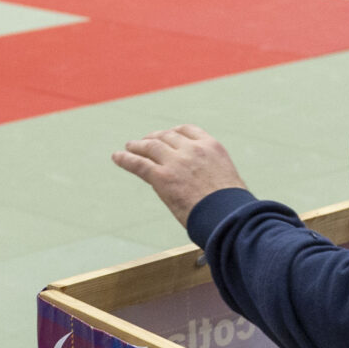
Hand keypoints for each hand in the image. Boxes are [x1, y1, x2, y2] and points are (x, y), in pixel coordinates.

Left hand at [112, 125, 246, 225]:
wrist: (228, 216)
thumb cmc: (232, 207)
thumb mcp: (227, 181)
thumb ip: (213, 175)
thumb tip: (208, 187)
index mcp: (211, 147)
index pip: (187, 131)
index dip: (174, 132)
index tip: (167, 135)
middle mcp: (192, 149)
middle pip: (167, 136)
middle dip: (155, 138)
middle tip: (145, 142)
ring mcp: (176, 161)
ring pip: (151, 146)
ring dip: (138, 145)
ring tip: (129, 146)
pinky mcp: (162, 176)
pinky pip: (139, 163)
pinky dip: (126, 159)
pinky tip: (117, 157)